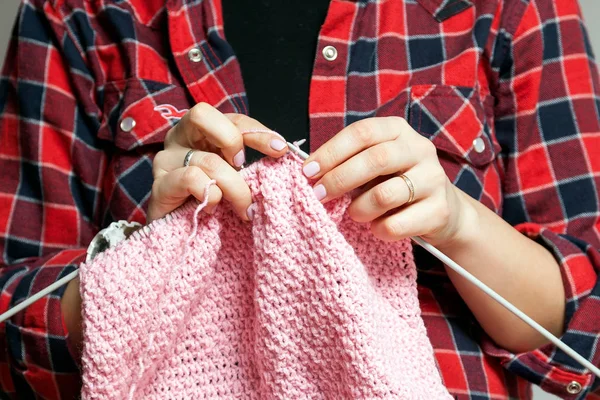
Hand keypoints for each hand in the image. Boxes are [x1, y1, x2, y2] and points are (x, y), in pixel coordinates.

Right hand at [148, 103, 288, 222]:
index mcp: (201, 132)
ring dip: (234, 187)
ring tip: (243, 208)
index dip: (258, 131)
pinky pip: (191, 179)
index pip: (232, 119)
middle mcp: (179, 139)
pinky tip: (213, 209)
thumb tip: (281, 151)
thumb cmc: (213, 202)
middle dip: (232, 140)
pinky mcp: (159, 186)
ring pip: (208, 160)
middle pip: (201, 114)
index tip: (280, 150)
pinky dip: (211, 195)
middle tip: (244, 166)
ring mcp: (166, 161)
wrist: (183, 237)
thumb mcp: (236, 177)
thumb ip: (251, 162)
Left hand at [301, 117, 475, 246]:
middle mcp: (420, 150)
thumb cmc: (394, 183)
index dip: (331, 151)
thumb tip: (310, 173)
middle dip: (339, 179)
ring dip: (359, 209)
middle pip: (375, 159)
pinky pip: (396, 224)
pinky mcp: (439, 211)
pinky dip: (378, 230)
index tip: (308, 171)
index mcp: (398, 131)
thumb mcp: (374, 165)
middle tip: (318, 195)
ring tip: (354, 214)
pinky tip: (377, 227)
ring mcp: (433, 179)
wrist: (441, 211)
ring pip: (385, 195)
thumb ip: (348, 163)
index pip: (362, 133)